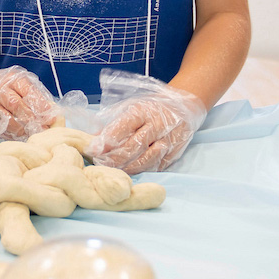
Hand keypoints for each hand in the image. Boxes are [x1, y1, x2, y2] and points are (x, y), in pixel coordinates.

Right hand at [0, 65, 59, 139]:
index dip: (40, 105)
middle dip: (31, 119)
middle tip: (43, 130)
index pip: (28, 91)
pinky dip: (10, 133)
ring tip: (32, 134)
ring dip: (21, 129)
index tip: (51, 118)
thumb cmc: (9, 86)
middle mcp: (0, 89)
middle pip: (16, 104)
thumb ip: (36, 96)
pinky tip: (20, 136)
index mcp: (13, 79)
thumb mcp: (22, 84)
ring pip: (6, 118)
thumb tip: (52, 114)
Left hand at [88, 70, 206, 173]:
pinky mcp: (176, 152)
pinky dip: (144, 170)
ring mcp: (169, 140)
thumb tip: (95, 137)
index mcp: (143, 110)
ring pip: (147, 159)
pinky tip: (131, 172)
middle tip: (101, 164)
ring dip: (128, 167)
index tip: (94, 149)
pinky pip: (158, 165)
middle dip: (115, 157)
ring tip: (114, 171)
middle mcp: (157, 125)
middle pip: (135, 146)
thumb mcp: (133, 106)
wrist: (184, 106)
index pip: (124, 126)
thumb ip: (115, 121)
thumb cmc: (151, 107)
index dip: (108, 139)